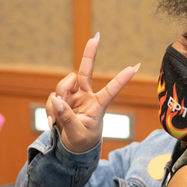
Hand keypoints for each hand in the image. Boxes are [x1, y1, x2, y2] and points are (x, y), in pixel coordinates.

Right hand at [47, 33, 139, 152]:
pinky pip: (53, 98)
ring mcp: (73, 97)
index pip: (111, 90)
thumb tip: (56, 99)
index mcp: (98, 105)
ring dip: (58, 97)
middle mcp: (86, 96)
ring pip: (63, 85)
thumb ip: (67, 118)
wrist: (71, 148)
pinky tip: (52, 122)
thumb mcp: (77, 134)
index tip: (135, 67)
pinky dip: (51, 108)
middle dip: (90, 54)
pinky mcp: (61, 100)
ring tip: (56, 118)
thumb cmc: (82, 141)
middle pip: (85, 72)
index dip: (121, 79)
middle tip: (95, 38)